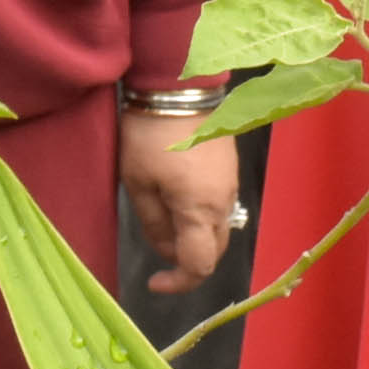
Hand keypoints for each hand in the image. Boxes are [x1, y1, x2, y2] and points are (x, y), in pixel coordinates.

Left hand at [119, 114, 240, 295]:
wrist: (181, 86)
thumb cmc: (151, 135)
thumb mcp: (138, 182)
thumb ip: (153, 223)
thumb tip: (165, 249)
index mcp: (201, 211)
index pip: (200, 266)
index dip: (178, 283)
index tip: (154, 282)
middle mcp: (223, 203)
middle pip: (213, 251)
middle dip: (186, 259)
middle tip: (156, 245)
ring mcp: (230, 185)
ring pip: (217, 228)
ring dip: (193, 236)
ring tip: (162, 217)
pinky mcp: (229, 169)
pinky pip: (218, 207)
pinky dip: (200, 216)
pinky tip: (176, 198)